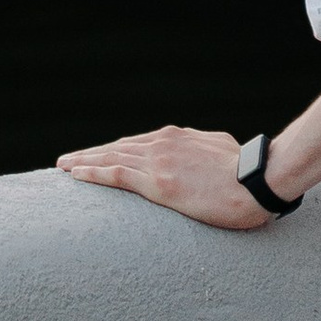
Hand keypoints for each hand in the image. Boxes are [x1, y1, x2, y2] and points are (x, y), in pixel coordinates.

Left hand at [55, 125, 270, 227]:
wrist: (257, 182)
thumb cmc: (247, 172)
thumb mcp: (220, 149)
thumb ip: (201, 149)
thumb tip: (197, 155)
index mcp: (177, 137)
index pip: (136, 143)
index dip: (114, 150)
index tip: (98, 155)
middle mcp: (163, 144)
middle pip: (118, 148)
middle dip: (91, 153)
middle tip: (67, 159)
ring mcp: (158, 161)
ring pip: (111, 158)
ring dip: (83, 161)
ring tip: (63, 166)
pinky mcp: (157, 182)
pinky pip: (115, 174)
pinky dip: (92, 172)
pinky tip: (75, 174)